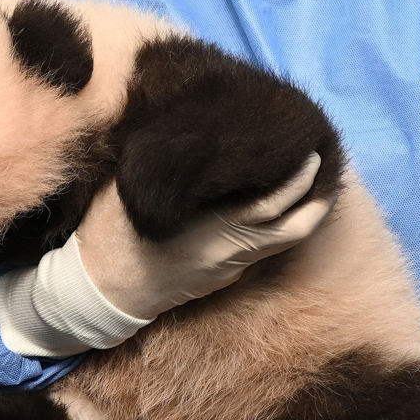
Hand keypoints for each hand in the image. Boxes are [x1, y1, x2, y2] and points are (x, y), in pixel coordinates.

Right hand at [79, 154, 333, 320]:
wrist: (100, 290)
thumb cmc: (109, 234)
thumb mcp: (127, 187)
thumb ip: (164, 164)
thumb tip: (189, 128)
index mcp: (208, 227)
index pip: (271, 201)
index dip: (297, 174)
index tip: (306, 145)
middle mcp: (228, 251)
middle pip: (292, 226)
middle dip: (313, 191)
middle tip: (320, 157)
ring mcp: (228, 268)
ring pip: (284, 242)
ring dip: (304, 212)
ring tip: (313, 182)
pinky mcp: (224, 278)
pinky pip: (263, 250)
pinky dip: (278, 227)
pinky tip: (275, 206)